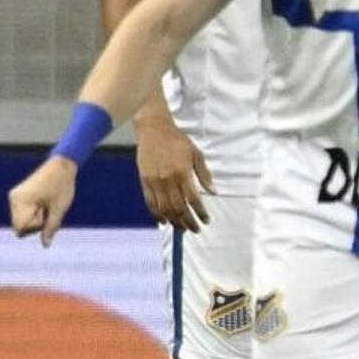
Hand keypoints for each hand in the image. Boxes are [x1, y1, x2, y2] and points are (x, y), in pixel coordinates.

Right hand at [9, 155, 78, 244]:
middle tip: (47, 209)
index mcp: (21, 201)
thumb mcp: (59, 210)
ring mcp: (15, 196)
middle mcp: (14, 199)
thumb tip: (45, 245)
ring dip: (34, 218)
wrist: (61, 166)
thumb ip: (50, 228)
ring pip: (20, 221)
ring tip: (45, 205)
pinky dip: (33, 213)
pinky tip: (42, 202)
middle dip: (34, 224)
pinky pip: (23, 213)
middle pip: (19, 226)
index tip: (46, 214)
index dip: (35, 228)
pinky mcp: (19, 195)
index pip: (20, 229)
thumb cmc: (61, 186)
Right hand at [135, 112, 212, 230]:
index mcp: (183, 173)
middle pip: (179, 208)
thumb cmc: (177, 140)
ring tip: (181, 228)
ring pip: (165, 209)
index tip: (206, 220)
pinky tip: (163, 221)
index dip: (200, 213)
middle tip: (195, 229)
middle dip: (189, 222)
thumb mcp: (196, 153)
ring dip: (174, 221)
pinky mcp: (145, 181)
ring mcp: (155, 182)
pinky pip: (150, 203)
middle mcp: (168, 180)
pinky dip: (157, 215)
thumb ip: (204, 174)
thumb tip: (213, 192)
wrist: (154, 129)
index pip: (193, 200)